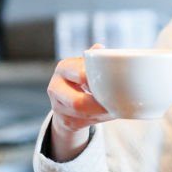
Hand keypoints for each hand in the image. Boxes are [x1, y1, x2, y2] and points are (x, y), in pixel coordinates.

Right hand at [46, 45, 112, 160]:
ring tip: (116, 109)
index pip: (80, 74)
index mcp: (64, 68)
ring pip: (82, 115)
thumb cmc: (83, 78)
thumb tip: (100, 48)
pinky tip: (109, 114)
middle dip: (99, 105)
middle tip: (116, 104)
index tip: (111, 84)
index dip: (96, 82)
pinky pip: (84, 123)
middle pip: (77, 102)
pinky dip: (100, 120)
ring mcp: (57, 107)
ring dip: (102, 114)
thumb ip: (94, 58)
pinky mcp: (64, 121)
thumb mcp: (87, 66)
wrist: (67, 98)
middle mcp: (55, 87)